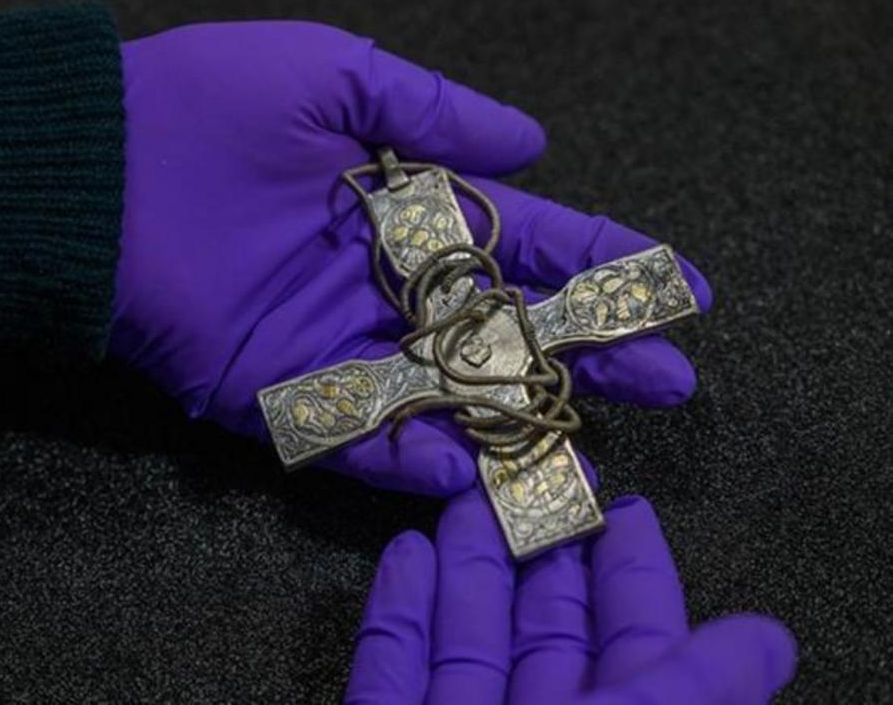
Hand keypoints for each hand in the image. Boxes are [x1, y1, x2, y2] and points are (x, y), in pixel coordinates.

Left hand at [111, 22, 711, 495]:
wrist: (94, 168)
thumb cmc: (210, 103)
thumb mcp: (334, 72)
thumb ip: (434, 109)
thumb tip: (535, 137)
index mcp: (403, 210)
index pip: (524, 241)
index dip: (601, 261)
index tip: (676, 283)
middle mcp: (382, 284)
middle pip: (504, 327)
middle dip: (589, 352)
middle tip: (670, 380)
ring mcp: (336, 343)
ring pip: (445, 391)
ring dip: (518, 414)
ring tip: (597, 439)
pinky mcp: (282, 392)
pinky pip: (360, 434)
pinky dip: (412, 459)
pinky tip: (475, 471)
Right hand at [346, 489, 796, 703]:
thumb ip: (701, 698)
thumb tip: (771, 639)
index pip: (638, 655)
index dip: (634, 580)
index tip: (622, 506)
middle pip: (544, 640)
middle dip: (540, 555)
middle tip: (536, 477)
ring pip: (465, 650)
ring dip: (465, 570)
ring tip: (467, 499)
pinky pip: (389, 680)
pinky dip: (395, 618)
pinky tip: (405, 554)